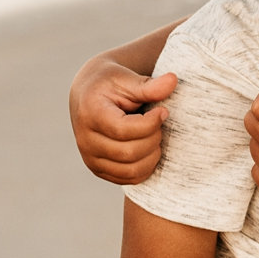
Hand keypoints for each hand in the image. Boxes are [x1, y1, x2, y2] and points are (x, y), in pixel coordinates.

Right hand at [68, 59, 177, 183]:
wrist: (90, 96)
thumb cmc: (111, 85)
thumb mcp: (128, 79)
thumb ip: (150, 85)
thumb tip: (173, 80)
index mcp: (90, 114)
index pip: (124, 130)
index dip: (151, 123)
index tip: (163, 111)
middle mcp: (85, 140)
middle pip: (130, 153)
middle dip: (154, 138)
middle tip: (159, 124)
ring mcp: (91, 158)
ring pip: (132, 170)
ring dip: (153, 154)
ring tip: (154, 135)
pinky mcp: (99, 170)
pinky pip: (130, 179)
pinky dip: (147, 167)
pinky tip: (150, 148)